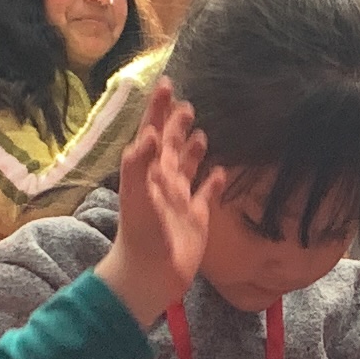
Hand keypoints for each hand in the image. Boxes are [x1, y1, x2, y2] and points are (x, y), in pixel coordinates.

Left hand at [99, 82, 212, 323]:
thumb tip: (152, 132)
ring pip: (188, 167)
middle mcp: (163, 181)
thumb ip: (140, 162)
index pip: (153, 132)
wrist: (150, 274)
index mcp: (148, 171)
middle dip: (176, 124)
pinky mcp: (197, 218)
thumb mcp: (136, 194)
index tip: (166, 85)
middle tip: (187, 104)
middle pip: (170, 145)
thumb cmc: (141, 234)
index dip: (158, 109)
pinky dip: (214, 182)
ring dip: (192, 149)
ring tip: (202, 133)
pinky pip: (207, 194)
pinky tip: (223, 172)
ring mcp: (180, 200)